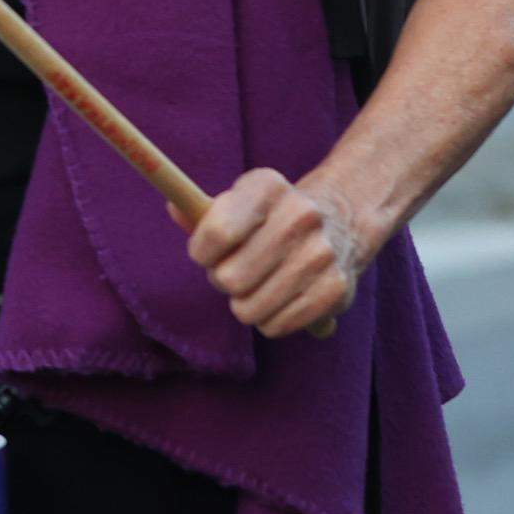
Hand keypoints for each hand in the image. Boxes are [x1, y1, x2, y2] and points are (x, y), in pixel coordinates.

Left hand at [189, 168, 372, 337]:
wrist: (339, 226)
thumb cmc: (267, 221)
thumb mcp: (236, 204)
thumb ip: (200, 212)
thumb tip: (175, 209)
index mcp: (268, 186)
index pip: (218, 231)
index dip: (201, 251)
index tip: (204, 254)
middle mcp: (301, 214)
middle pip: (229, 277)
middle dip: (222, 280)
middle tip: (234, 272)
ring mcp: (322, 253)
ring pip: (249, 308)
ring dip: (243, 305)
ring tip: (256, 287)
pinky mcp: (336, 289)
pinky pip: (275, 326)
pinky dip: (268, 321)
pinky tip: (279, 301)